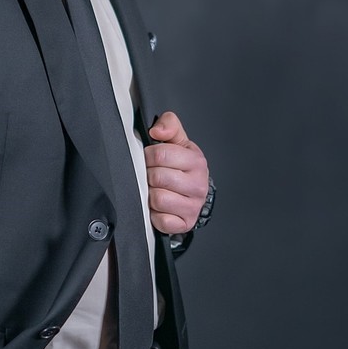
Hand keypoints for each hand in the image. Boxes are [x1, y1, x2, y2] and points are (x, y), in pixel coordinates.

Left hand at [145, 111, 208, 235]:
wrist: (194, 192)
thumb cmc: (182, 166)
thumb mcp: (178, 141)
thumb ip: (169, 125)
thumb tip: (157, 130)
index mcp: (196, 161)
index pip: (161, 154)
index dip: (149, 156)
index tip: (151, 159)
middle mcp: (198, 184)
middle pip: (157, 177)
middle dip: (149, 175)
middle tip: (153, 176)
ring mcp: (192, 206)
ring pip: (157, 199)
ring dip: (151, 195)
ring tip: (156, 190)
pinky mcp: (185, 223)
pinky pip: (161, 220)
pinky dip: (156, 215)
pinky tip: (160, 207)